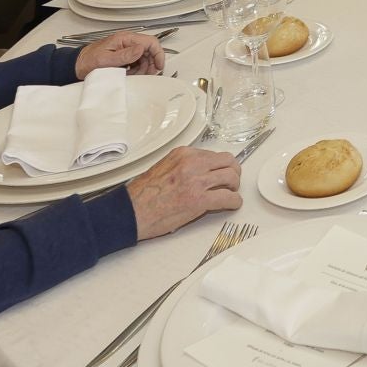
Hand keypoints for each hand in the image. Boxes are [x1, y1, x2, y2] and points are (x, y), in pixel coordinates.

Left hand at [74, 31, 164, 77]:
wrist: (78, 65)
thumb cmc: (88, 61)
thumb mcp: (106, 60)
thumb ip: (125, 55)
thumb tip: (141, 49)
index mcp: (124, 39)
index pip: (150, 42)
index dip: (158, 54)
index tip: (159, 66)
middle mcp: (127, 42)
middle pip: (150, 50)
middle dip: (151, 64)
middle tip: (147, 74)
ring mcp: (126, 49)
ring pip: (145, 58)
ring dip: (144, 68)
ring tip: (135, 75)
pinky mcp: (124, 56)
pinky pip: (138, 62)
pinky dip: (137, 70)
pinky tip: (130, 74)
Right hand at [124, 147, 242, 239]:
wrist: (131, 212)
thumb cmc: (143, 195)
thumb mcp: (164, 167)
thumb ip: (184, 166)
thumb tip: (201, 170)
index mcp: (183, 154)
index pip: (213, 154)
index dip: (220, 165)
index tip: (221, 172)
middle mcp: (192, 163)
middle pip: (228, 161)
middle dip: (233, 172)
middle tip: (231, 182)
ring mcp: (197, 180)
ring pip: (231, 177)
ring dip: (234, 187)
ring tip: (230, 193)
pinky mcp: (200, 199)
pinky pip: (229, 197)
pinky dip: (234, 202)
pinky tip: (232, 204)